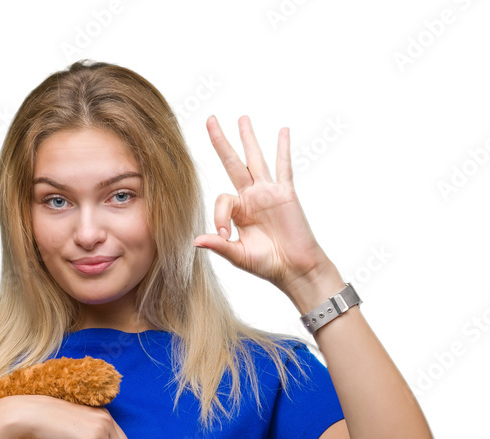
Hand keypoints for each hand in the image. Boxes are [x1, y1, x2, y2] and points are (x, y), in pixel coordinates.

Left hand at [193, 115, 331, 291]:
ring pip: (256, 159)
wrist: (294, 269)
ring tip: (242, 118)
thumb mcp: (238, 255)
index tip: (225, 235)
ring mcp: (268, 193)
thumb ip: (219, 246)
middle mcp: (251, 197)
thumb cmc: (267, 264)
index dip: (219, 216)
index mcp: (238, 211)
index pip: (222, 200)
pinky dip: (283, 149)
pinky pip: (284, 167)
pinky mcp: (286, 193)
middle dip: (221, 142)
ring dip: (248, 138)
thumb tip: (195, 241)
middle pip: (233, 163)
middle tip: (210, 119)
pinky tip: (282, 131)